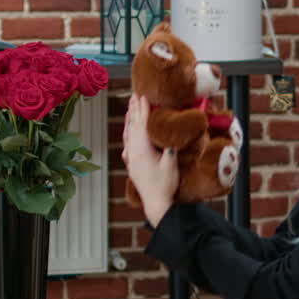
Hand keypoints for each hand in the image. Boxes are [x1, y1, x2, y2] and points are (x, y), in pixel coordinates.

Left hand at [122, 94, 177, 225]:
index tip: (142, 97)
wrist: (155, 202)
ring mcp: (131, 159)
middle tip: (133, 96)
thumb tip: (172, 133)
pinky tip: (128, 134)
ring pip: (128, 135)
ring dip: (129, 121)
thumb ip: (170, 147)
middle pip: (132, 126)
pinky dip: (127, 135)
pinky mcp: (132, 165)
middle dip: (133, 110)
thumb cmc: (165, 184)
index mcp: (142, 150)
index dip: (142, 110)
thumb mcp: (171, 164)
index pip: (142, 124)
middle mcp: (133, 152)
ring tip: (129, 109)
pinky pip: (127, 145)